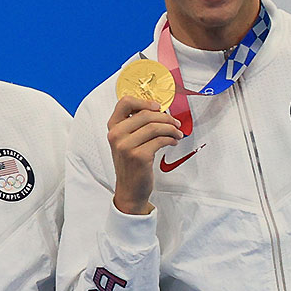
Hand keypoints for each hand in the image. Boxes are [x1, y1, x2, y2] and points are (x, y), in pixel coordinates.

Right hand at [107, 96, 182, 214]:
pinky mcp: (139, 156)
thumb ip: (134, 125)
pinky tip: (173, 142)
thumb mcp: (125, 142)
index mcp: (113, 128)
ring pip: (155, 127)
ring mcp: (126, 146)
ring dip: (171, 128)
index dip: (144, 102)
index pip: (125, 102)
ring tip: (177, 133)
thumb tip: (158, 111)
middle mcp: (116, 135)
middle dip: (165, 117)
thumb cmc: (130, 164)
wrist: (129, 189)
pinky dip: (171, 139)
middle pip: (146, 114)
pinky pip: (160, 140)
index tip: (158, 107)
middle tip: (175, 123)